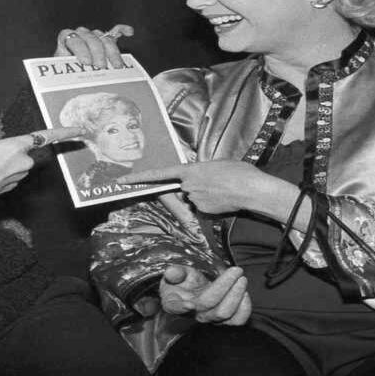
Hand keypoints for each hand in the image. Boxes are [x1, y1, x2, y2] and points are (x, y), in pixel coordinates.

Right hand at [0, 127, 83, 237]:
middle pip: (21, 151)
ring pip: (13, 163)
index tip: (79, 130)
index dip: (63, 133)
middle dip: (7, 149)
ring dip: (0, 162)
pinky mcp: (8, 190)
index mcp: (14, 147)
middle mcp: (20, 164)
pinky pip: (7, 174)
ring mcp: (15, 179)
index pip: (43, 137)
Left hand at [54, 24, 133, 68]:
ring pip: (104, 38)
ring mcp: (94, 35)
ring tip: (116, 66)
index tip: (86, 62)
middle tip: (102, 67)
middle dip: (98, 53)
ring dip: (112, 52)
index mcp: (67, 39)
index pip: (73, 38)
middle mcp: (81, 34)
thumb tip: (75, 79)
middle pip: (91, 38)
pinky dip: (122, 30)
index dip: (80, 49)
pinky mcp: (105, 38)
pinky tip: (129, 32)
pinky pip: (115, 30)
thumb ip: (69, 70)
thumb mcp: (65, 71)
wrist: (69, 71)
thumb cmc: (67, 71)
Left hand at [118, 160, 276, 215]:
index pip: (159, 174)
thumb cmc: (238, 172)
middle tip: (216, 185)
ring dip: (206, 196)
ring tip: (224, 191)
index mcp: (189, 170)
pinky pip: (203, 208)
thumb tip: (200, 177)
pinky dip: (212, 205)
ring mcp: (194, 200)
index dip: (139, 178)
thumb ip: (202, 170)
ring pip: (194, 199)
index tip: (122, 181)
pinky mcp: (203, 211)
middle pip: (184, 189)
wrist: (251, 189)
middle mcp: (188, 186)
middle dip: (196, 188)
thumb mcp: (217, 163)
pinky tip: (225, 200)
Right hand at [158, 265, 251, 324]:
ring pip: (225, 314)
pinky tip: (245, 293)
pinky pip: (237, 321)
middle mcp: (193, 314)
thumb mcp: (175, 273)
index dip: (182, 307)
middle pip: (209, 304)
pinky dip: (245, 308)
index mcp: (174, 303)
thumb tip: (171, 271)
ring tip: (242, 278)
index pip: (176, 307)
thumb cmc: (182, 281)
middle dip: (225, 286)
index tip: (190, 304)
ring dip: (237, 295)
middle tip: (236, 270)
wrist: (192, 291)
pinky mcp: (224, 321)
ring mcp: (210, 319)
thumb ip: (175, 272)